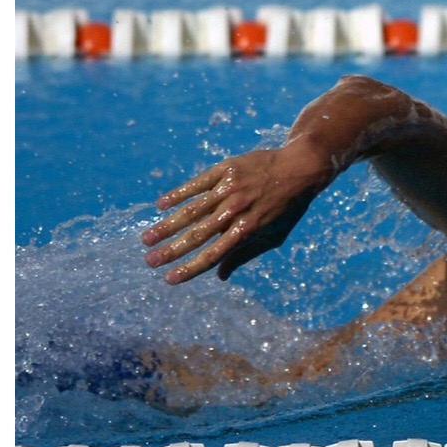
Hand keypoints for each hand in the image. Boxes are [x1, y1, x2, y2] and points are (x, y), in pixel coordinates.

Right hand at [141, 142, 334, 283]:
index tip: (169, 279)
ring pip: (191, 210)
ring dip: (167, 226)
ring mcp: (229, 189)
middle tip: (149, 261)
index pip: (214, 254)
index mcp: (249, 230)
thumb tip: (220, 276)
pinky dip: (178, 194)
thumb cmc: (287, 207)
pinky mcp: (225, 170)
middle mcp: (236, 210)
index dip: (190, 268)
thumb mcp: (274, 235)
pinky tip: (161, 205)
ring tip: (146, 239)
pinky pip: (197, 184)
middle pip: (198, 235)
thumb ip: (245, 254)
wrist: (300, 167)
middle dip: (171, 251)